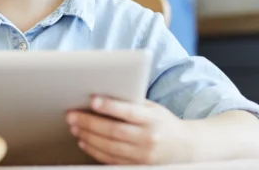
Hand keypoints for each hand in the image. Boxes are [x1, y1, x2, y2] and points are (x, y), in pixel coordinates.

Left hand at [66, 96, 193, 164]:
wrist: (187, 148)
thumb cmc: (163, 123)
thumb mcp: (153, 109)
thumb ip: (132, 104)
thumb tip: (101, 96)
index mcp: (153, 120)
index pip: (128, 112)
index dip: (109, 106)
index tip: (91, 100)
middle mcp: (149, 139)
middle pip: (113, 131)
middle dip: (89, 122)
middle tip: (71, 115)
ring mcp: (143, 156)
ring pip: (109, 147)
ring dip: (88, 137)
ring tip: (74, 127)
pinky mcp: (138, 167)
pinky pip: (111, 160)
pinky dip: (94, 151)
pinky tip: (84, 141)